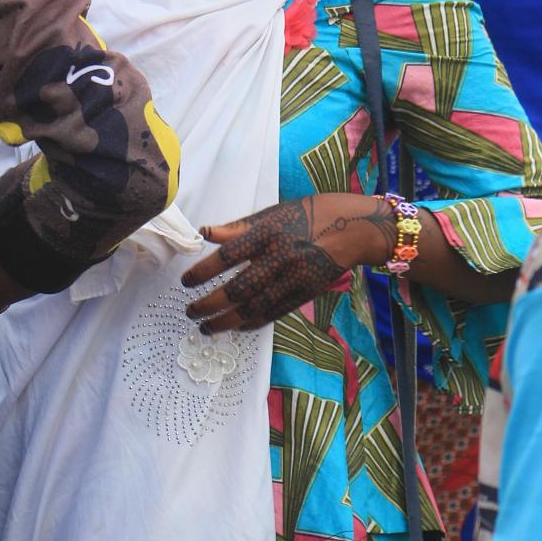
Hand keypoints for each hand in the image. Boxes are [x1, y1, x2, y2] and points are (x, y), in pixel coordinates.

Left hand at [181, 194, 396, 332]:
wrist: (355, 228)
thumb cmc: (310, 214)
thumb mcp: (273, 212)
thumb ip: (239, 227)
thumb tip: (206, 232)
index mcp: (269, 233)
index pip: (228, 256)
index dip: (204, 271)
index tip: (186, 282)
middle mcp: (280, 257)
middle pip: (238, 289)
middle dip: (209, 304)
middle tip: (190, 312)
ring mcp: (293, 279)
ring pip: (254, 308)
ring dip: (226, 321)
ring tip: (206, 327)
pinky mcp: (304, 294)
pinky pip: (273, 313)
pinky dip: (251, 323)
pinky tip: (235, 328)